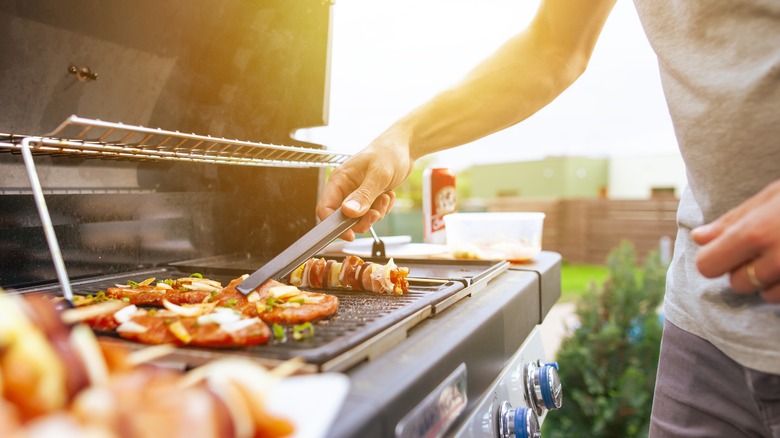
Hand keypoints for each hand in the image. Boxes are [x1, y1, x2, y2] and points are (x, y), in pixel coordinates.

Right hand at [315, 128, 413, 240]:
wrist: (405, 147)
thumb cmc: (389, 152)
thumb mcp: (378, 174)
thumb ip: (363, 195)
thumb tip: (349, 212)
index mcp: (339, 180)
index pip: (325, 208)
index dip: (334, 225)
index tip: (349, 234)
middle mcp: (345, 188)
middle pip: (344, 218)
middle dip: (362, 220)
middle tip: (376, 213)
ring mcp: (357, 194)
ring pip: (360, 218)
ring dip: (376, 213)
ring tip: (385, 197)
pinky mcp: (369, 197)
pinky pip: (372, 214)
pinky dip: (382, 209)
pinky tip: (388, 195)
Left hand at [692, 180, 779, 302]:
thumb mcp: (772, 197)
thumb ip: (732, 221)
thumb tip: (697, 237)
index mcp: (756, 233)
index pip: (708, 266)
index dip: (713, 258)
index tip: (725, 249)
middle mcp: (776, 260)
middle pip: (737, 283)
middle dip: (745, 269)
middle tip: (764, 247)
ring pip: (764, 295)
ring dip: (769, 280)